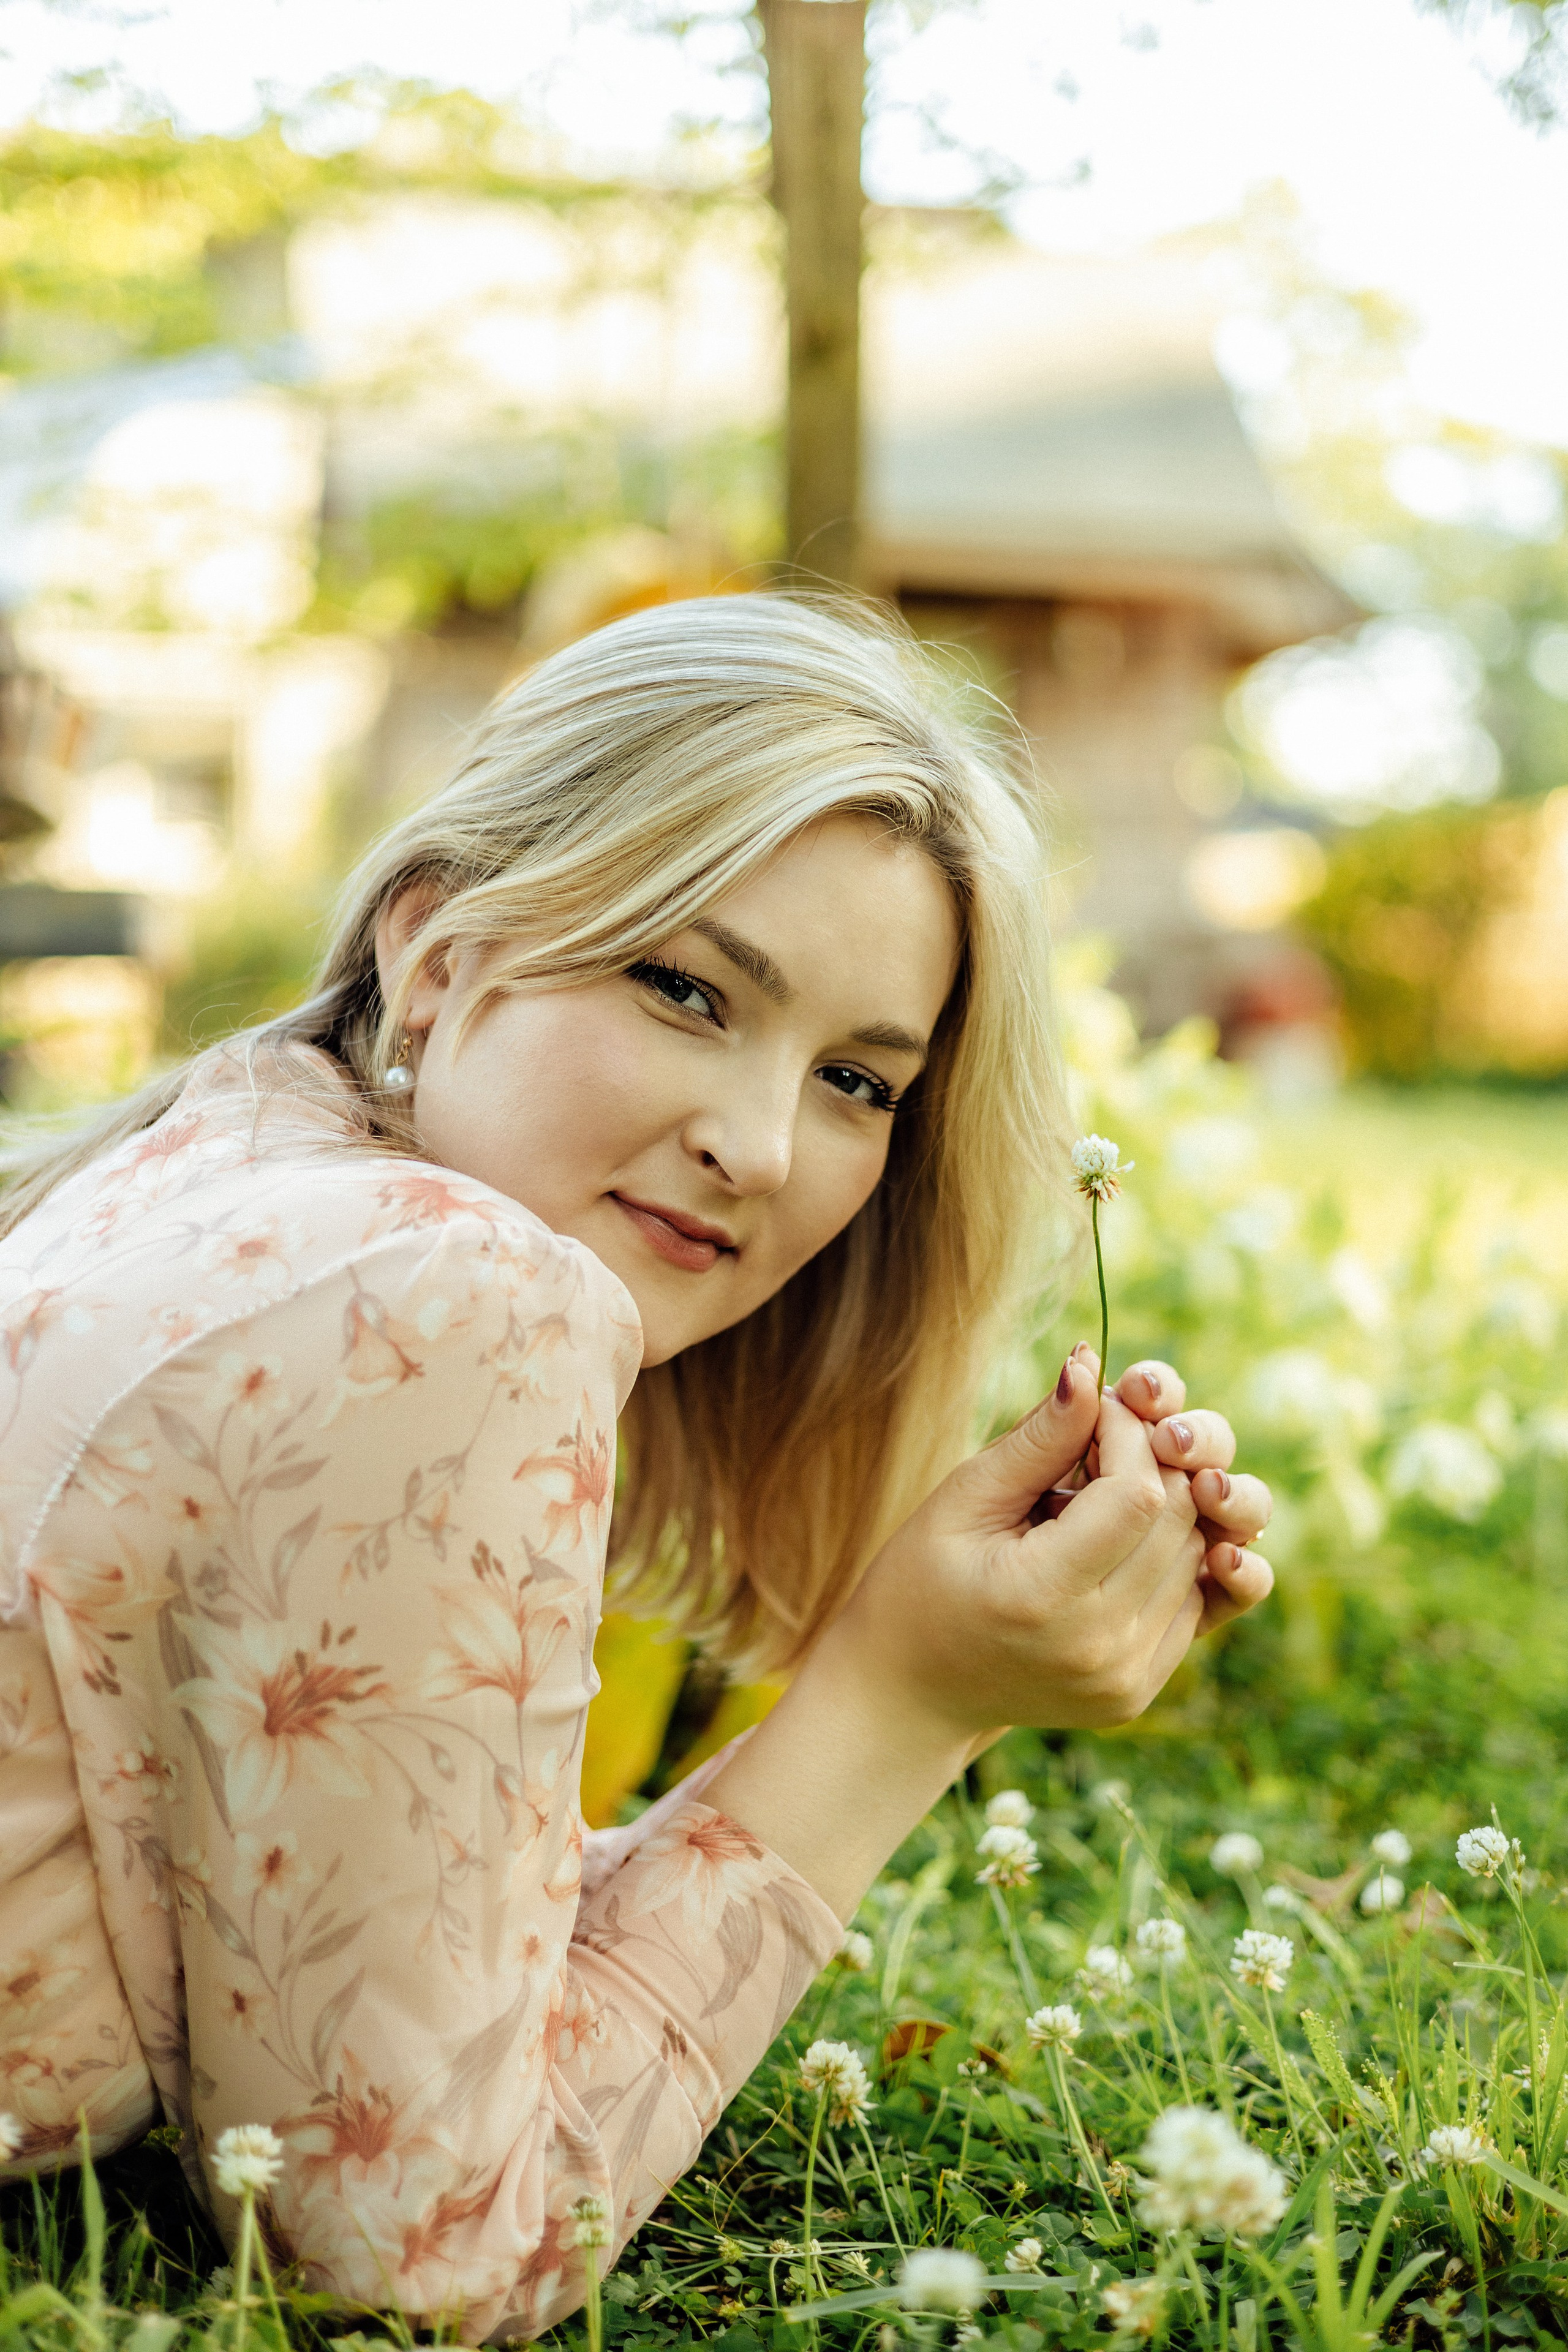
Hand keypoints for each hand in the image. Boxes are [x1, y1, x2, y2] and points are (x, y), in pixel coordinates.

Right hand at [836, 1352, 1273, 1745]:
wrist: (910, 1693)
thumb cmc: (920, 1582)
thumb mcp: (964, 1499)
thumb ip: (1036, 1438)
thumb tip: (1089, 1365)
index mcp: (1044, 1599)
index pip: (1136, 1495)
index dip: (1130, 1434)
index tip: (1096, 1407)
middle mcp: (1099, 1649)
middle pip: (1177, 1521)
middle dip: (1152, 1460)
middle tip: (1099, 1440)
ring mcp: (1125, 1678)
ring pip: (1194, 1555)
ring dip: (1163, 1506)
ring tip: (1094, 1494)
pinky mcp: (1139, 1691)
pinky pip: (1189, 1598)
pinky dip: (1164, 1555)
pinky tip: (1110, 1543)